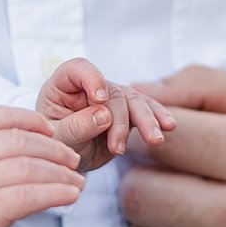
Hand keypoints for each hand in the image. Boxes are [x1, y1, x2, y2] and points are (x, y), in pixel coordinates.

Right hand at [0, 108, 83, 226]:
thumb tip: (35, 154)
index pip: (0, 117)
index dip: (31, 119)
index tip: (51, 128)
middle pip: (21, 141)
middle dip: (54, 149)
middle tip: (72, 160)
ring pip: (30, 168)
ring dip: (61, 174)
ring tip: (76, 182)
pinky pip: (30, 196)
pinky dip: (56, 193)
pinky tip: (70, 196)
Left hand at [36, 57, 173, 172]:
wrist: (69, 157)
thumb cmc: (56, 144)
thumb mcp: (58, 139)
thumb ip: (76, 127)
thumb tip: (103, 116)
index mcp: (63, 85)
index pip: (79, 69)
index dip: (91, 78)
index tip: (99, 98)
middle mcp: (90, 86)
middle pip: (112, 92)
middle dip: (120, 120)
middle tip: (118, 148)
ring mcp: (111, 96)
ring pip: (134, 100)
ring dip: (146, 120)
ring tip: (155, 140)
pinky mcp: (127, 111)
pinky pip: (146, 110)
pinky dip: (157, 118)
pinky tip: (169, 127)